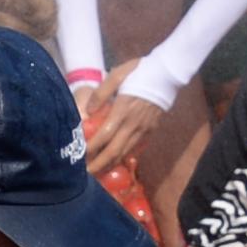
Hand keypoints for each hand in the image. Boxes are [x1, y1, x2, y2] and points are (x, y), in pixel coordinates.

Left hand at [83, 61, 160, 175]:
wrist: (167, 74)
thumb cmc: (140, 71)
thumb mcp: (117, 75)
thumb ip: (101, 93)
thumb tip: (88, 112)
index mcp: (123, 110)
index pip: (104, 135)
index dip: (91, 148)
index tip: (79, 156)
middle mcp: (133, 124)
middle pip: (114, 150)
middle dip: (99, 164)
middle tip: (85, 174)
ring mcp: (143, 129)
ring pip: (125, 152)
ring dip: (110, 164)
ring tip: (97, 172)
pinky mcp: (150, 130)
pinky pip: (135, 147)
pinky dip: (123, 157)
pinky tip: (114, 161)